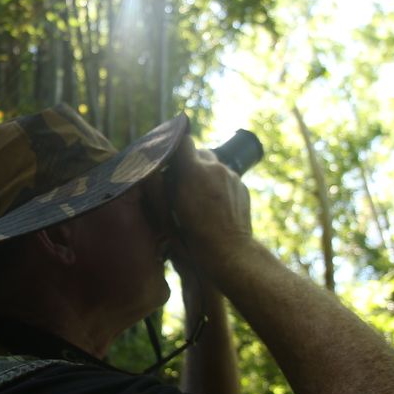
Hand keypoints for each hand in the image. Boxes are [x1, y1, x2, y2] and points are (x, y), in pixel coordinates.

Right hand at [166, 136, 252, 267]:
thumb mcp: (168, 213)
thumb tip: (151, 171)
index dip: (175, 147)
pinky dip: (219, 186)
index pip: (184, 141)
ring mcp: (232, 176)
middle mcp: (215, 168)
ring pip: (215, 166)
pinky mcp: (242, 187)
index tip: (169, 157)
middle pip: (200, 152)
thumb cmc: (193, 236)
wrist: (228, 252)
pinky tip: (214, 206)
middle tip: (182, 182)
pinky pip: (227, 178)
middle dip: (191, 163)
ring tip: (199, 197)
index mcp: (194, 170)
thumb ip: (159, 187)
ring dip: (205, 175)